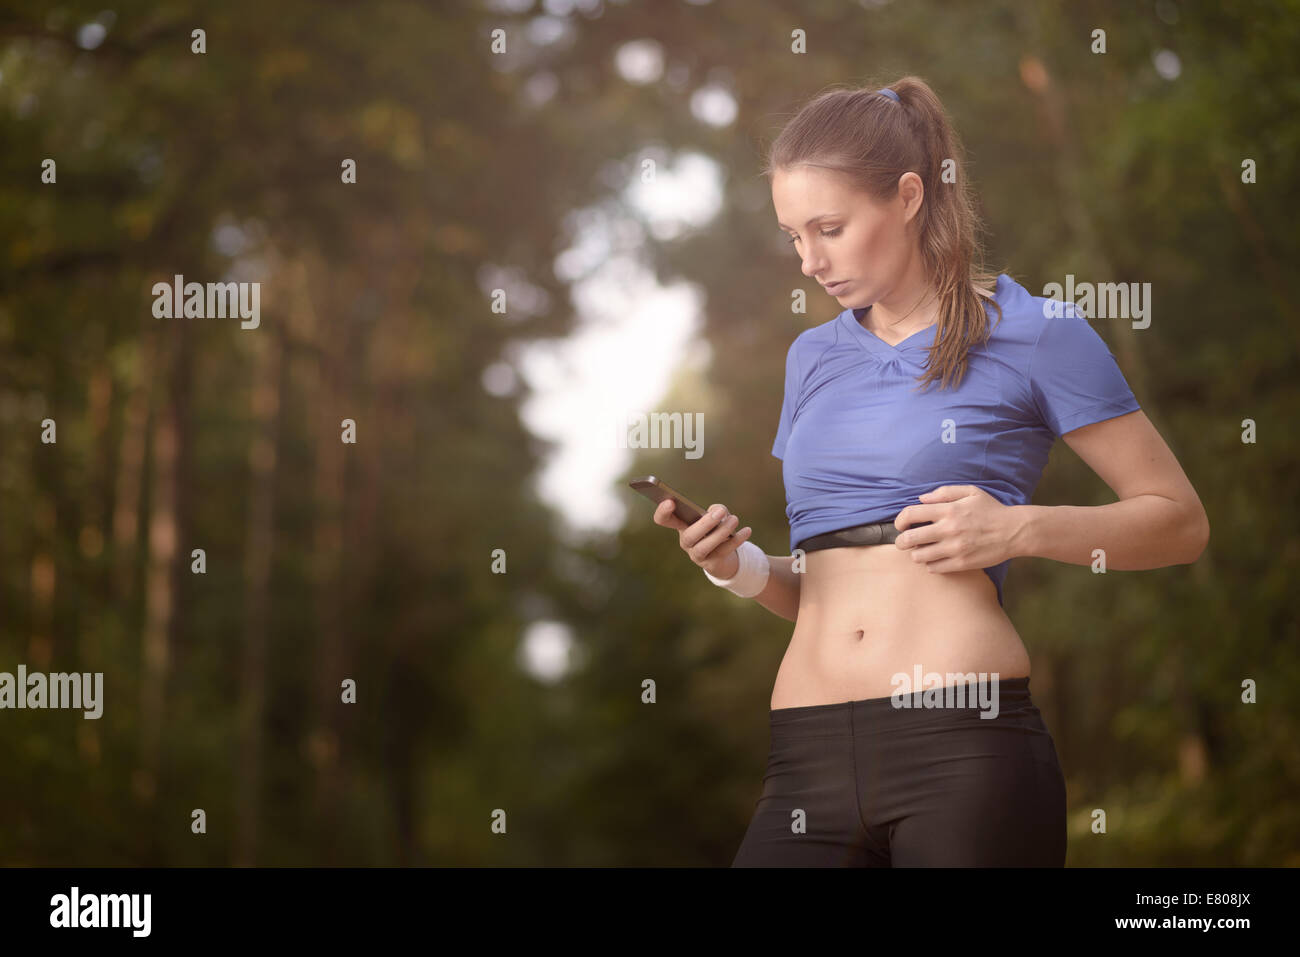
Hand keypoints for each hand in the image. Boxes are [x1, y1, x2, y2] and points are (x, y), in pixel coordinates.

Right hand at [653, 500, 751, 577]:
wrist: (723, 557)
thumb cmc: (715, 530)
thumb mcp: (715, 517)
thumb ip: (716, 511)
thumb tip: (720, 513)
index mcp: (682, 526)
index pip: (665, 520)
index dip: (663, 512)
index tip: (670, 502)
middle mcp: (686, 541)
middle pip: (688, 535)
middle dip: (705, 523)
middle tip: (720, 512)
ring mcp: (697, 555)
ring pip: (705, 546)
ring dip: (721, 532)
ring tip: (735, 520)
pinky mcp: (711, 564)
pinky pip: (723, 552)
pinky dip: (736, 540)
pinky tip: (747, 530)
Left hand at [893, 485, 1016, 572]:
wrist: (1014, 531)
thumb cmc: (991, 510)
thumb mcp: (971, 492)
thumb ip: (944, 492)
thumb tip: (921, 499)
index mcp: (948, 510)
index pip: (911, 514)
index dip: (900, 520)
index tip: (900, 525)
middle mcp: (948, 529)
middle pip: (909, 539)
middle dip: (901, 541)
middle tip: (903, 542)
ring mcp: (955, 548)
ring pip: (919, 556)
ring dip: (916, 554)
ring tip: (922, 550)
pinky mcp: (962, 563)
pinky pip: (934, 568)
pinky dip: (930, 564)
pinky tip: (936, 559)